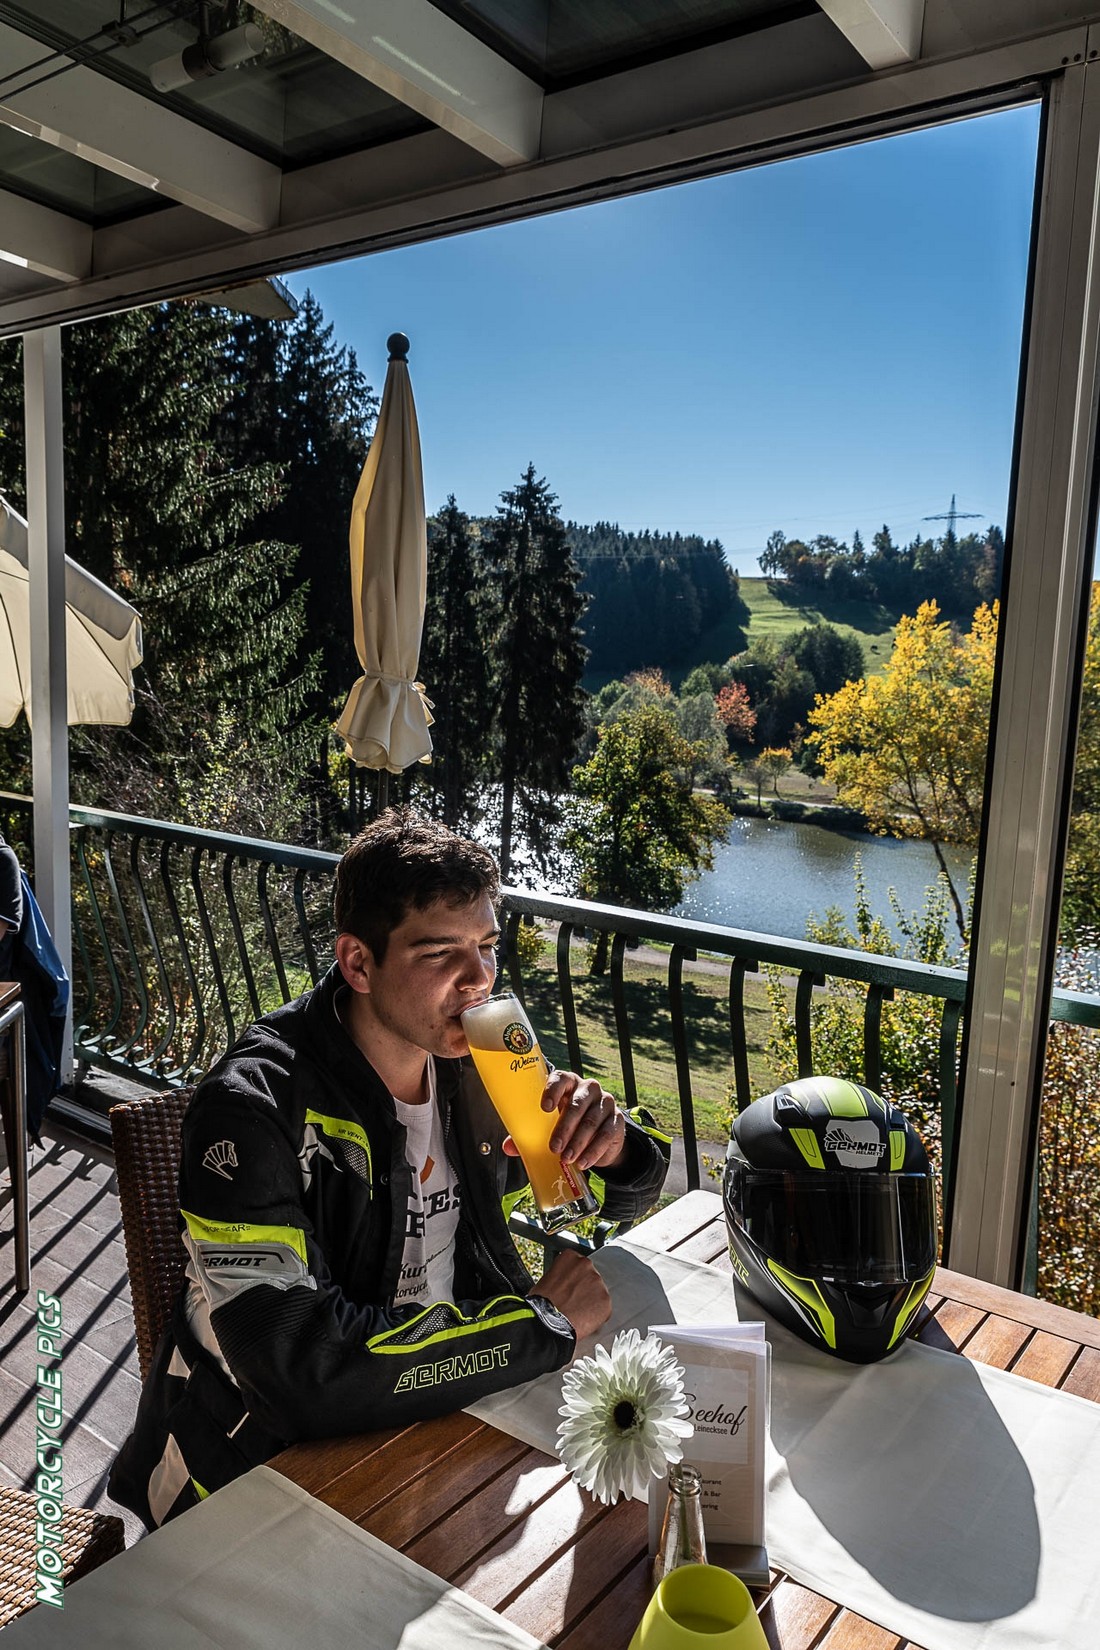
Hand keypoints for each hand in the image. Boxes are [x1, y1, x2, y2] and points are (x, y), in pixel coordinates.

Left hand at [501, 1069, 628, 1171]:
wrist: (601, 1136)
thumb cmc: (568, 1124)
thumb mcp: (550, 1126)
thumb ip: (530, 1134)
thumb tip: (509, 1147)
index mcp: (568, 1083)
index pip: (560, 1079)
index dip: (552, 1091)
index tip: (543, 1108)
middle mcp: (588, 1088)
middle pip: (577, 1105)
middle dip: (564, 1128)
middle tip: (553, 1148)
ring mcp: (605, 1102)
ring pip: (591, 1121)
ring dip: (578, 1143)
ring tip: (567, 1159)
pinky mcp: (617, 1120)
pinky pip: (606, 1134)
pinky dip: (593, 1151)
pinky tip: (583, 1162)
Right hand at [531, 1249, 610, 1340]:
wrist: (547, 1322)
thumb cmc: (542, 1304)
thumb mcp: (545, 1279)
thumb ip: (561, 1276)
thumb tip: (565, 1285)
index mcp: (570, 1257)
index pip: (577, 1264)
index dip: (573, 1279)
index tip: (570, 1287)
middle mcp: (586, 1265)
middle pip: (589, 1277)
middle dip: (584, 1289)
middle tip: (573, 1301)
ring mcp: (598, 1283)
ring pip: (597, 1293)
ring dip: (590, 1301)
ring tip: (577, 1312)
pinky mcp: (606, 1300)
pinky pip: (603, 1308)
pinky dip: (597, 1315)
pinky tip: (583, 1319)